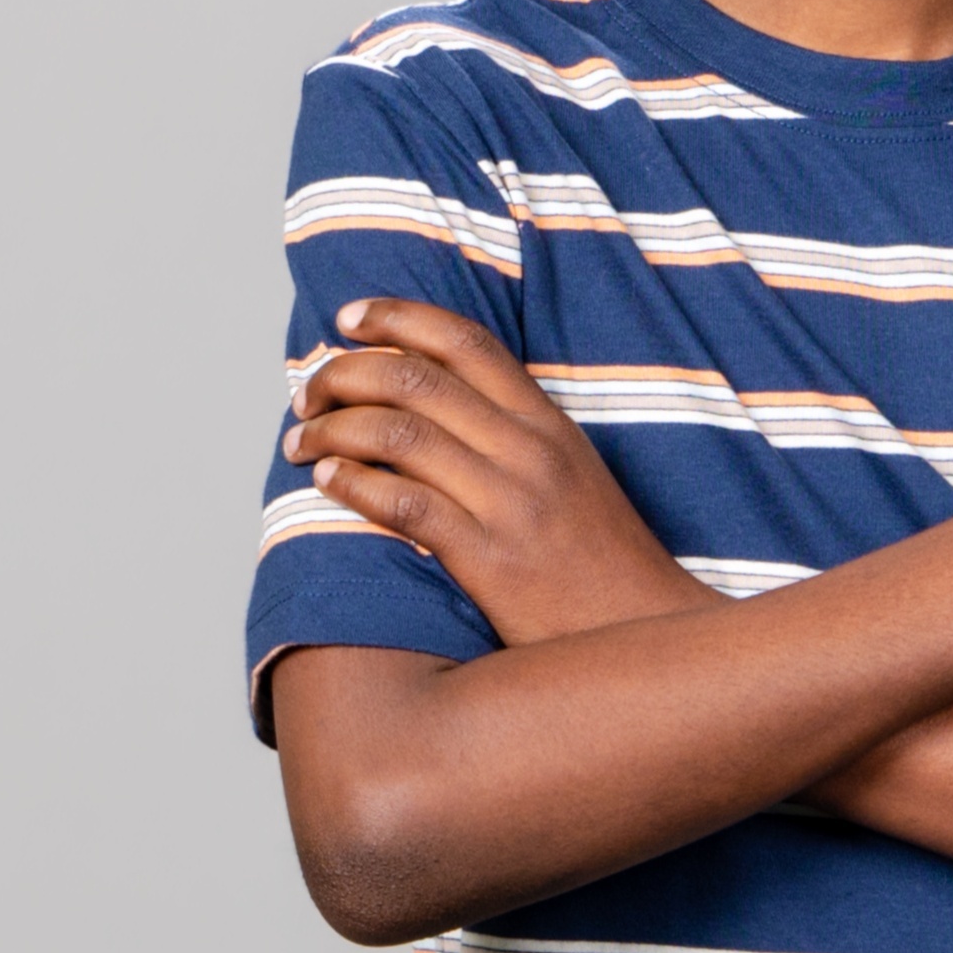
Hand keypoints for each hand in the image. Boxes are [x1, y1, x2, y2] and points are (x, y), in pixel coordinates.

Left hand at [286, 297, 707, 647]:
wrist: (652, 635)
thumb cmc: (603, 566)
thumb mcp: (575, 481)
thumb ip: (517, 441)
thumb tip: (440, 413)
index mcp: (550, 425)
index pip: (467, 343)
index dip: (400, 318)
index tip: (348, 318)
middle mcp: (530, 452)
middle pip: (417, 379)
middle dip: (345, 373)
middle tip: (306, 391)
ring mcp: (512, 504)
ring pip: (399, 432)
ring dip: (332, 427)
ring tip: (299, 440)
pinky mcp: (492, 560)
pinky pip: (403, 503)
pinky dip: (352, 482)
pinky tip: (326, 480)